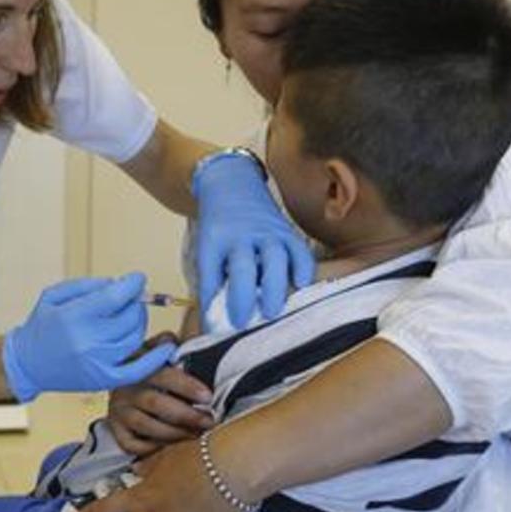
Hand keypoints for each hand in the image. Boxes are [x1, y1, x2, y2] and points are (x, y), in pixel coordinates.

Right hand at [3, 273, 175, 401]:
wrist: (28, 365)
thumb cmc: (41, 328)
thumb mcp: (54, 295)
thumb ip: (88, 285)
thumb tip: (119, 284)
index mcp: (74, 317)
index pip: (116, 296)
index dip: (133, 284)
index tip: (137, 279)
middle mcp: (88, 341)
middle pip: (130, 315)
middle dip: (134, 302)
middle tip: (128, 298)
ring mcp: (99, 363)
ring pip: (136, 336)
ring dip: (138, 321)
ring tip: (129, 316)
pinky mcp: (105, 379)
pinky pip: (140, 369)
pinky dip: (157, 357)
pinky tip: (167, 347)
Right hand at [108, 333, 213, 455]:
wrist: (121, 382)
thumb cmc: (152, 370)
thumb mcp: (158, 352)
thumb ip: (169, 346)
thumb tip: (172, 339)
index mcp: (138, 366)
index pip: (162, 375)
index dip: (186, 386)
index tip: (208, 396)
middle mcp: (125, 389)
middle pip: (155, 403)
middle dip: (186, 415)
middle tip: (209, 421)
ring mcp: (118, 411)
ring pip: (146, 426)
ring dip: (175, 434)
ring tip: (197, 436)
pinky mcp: (116, 430)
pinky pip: (133, 445)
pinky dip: (153, 449)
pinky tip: (172, 446)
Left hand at [193, 151, 314, 327]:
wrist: (231, 184)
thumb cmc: (219, 227)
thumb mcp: (207, 249)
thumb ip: (213, 280)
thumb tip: (215, 322)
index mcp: (214, 241)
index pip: (210, 273)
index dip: (210, 301)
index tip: (212, 327)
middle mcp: (241, 235)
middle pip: (243, 266)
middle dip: (242, 296)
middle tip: (241, 322)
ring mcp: (266, 231)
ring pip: (274, 258)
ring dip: (274, 286)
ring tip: (271, 311)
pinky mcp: (286, 231)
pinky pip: (299, 250)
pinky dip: (303, 267)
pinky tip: (301, 284)